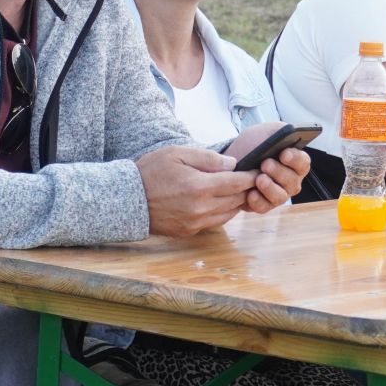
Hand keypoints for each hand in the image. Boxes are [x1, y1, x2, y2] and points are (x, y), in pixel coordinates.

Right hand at [136, 145, 256, 236]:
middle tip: (253, 178)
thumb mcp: (178, 154)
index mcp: (200, 187)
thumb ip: (208, 158)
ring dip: (236, 201)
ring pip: (229, 213)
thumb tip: (232, 164)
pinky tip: (220, 201)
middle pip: (237, 199)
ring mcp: (196, 222)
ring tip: (238, 189)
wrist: (127, 199)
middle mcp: (201, 208)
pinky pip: (216, 222)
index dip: (251, 176)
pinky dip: (223, 211)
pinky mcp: (190, 231)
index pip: (237, 183)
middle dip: (247, 188)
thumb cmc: (151, 171)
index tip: (258, 169)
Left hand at [221, 122, 311, 212]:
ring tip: (258, 179)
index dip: (295, 159)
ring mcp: (277, 194)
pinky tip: (250, 193)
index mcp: (294, 162)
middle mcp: (290, 181)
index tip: (284, 153)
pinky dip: (257, 201)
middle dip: (279, 172)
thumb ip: (278, 130)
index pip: (303, 162)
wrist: (231, 160)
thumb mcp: (265, 132)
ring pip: (280, 197)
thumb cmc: (253, 146)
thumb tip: (288, 131)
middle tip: (265, 164)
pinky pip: (264, 207)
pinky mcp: (263, 205)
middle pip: (293, 181)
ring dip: (270, 188)